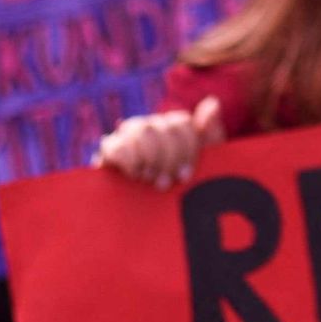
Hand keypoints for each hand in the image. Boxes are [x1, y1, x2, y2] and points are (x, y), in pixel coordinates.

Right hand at [98, 96, 223, 189]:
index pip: (181, 123)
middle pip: (162, 127)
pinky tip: (134, 174)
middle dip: (168, 158)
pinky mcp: (109, 151)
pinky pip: (112, 143)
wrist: (152, 218)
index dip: (186, 149)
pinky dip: (127, 159)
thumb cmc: (181, 187)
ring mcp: (128, 136)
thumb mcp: (203, 165)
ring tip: (151, 179)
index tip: (186, 175)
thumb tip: (212, 103)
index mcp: (173, 127)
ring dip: (150, 158)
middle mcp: (151, 126)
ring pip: (141, 130)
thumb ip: (211, 133)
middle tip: (166, 183)